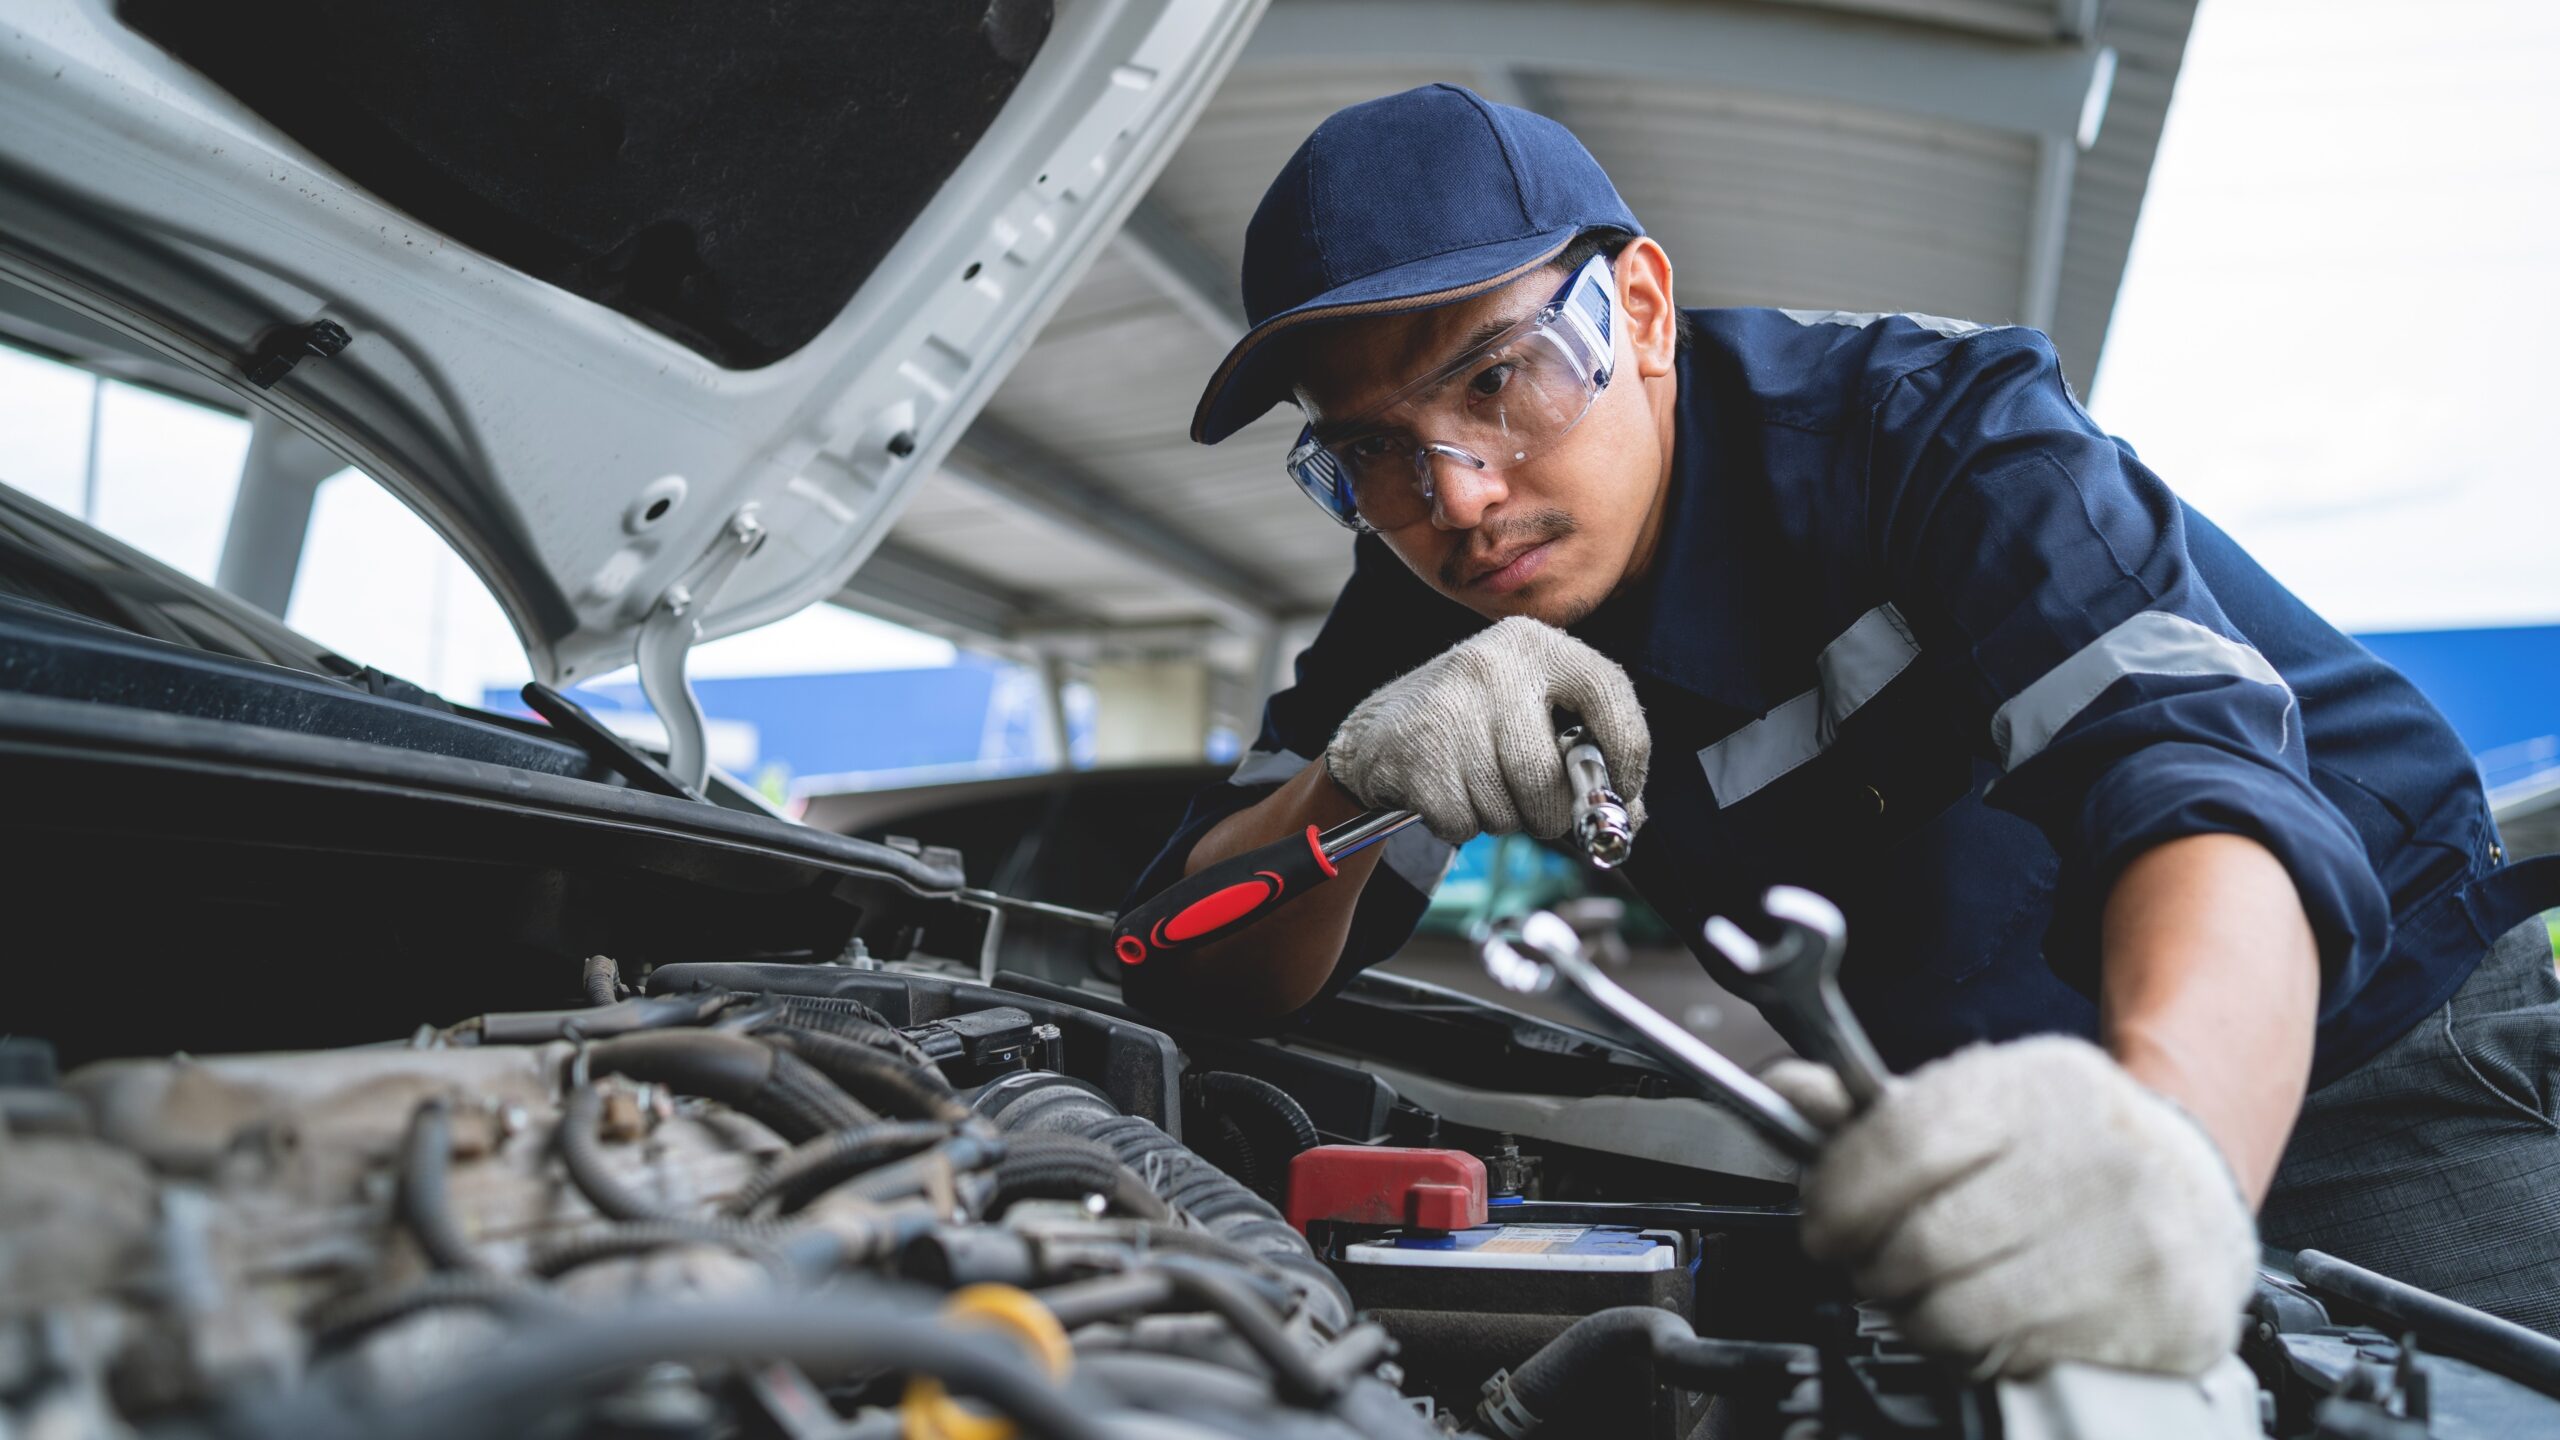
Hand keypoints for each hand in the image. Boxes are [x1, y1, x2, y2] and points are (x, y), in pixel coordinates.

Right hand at [1323, 617, 1649, 843]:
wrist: (1380, 731)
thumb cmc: (1477, 729)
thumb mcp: (1535, 716)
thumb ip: (1589, 760)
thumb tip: (1628, 821)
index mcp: (1536, 645)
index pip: (1609, 693)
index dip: (1628, 756)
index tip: (1622, 791)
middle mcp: (1493, 665)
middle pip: (1547, 776)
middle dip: (1550, 814)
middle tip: (1538, 811)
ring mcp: (1449, 707)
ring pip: (1506, 808)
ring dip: (1501, 819)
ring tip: (1480, 787)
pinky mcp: (1416, 752)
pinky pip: (1463, 823)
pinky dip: (1462, 826)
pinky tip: (1448, 793)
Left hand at [1763, 1036, 2257, 1376]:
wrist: (2199, 1193)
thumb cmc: (2071, 1148)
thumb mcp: (1986, 1102)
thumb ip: (1883, 1110)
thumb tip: (1788, 1092)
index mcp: (2042, 1084)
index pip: (1904, 1141)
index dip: (1840, 1195)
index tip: (1820, 1223)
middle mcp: (2097, 1154)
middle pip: (1925, 1238)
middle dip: (1870, 1266)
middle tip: (1867, 1267)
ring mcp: (2134, 1239)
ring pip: (1963, 1310)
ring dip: (1915, 1317)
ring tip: (1921, 1297)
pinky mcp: (2162, 1315)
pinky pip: (2017, 1354)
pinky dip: (1976, 1350)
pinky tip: (1984, 1321)